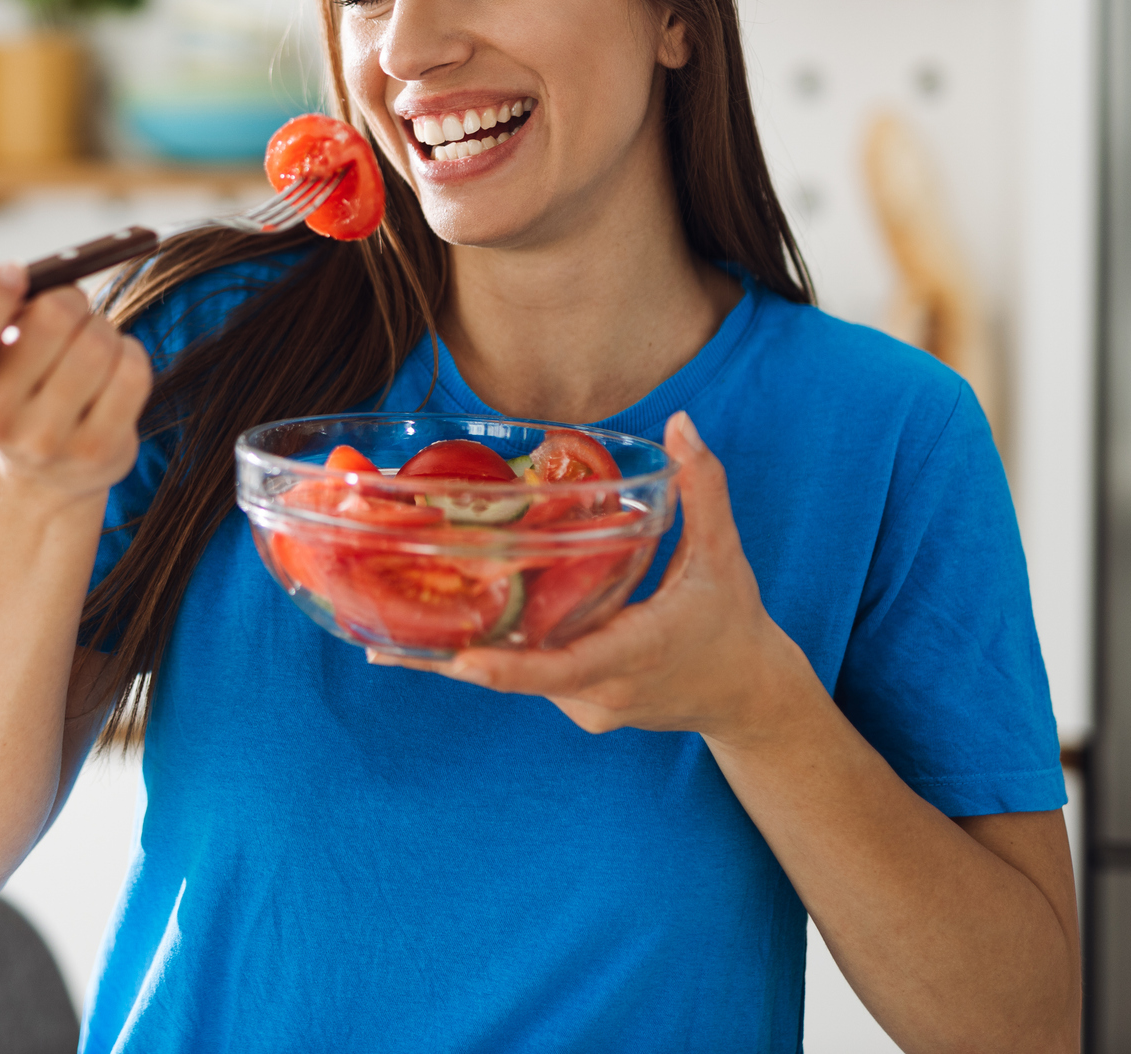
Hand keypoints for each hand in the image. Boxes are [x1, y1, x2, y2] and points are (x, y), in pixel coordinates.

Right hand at [0, 239, 152, 503]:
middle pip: (51, 319)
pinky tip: (112, 361)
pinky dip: (129, 352)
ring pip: (97, 343)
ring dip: (102, 325)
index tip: (16, 270)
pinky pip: (131, 373)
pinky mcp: (96, 451)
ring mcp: (45, 441)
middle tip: (69, 302)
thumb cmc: (10, 375)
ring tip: (89, 337)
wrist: (41, 464)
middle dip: (69, 296)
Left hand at [369, 411, 814, 741]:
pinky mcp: (577, 707)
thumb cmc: (734, 625)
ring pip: (516, 678)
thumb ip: (703, 489)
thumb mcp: (723, 558)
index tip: (460, 660)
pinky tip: (439, 636)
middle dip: (451, 660)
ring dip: (462, 657)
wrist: (748, 698)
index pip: (563, 667)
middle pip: (516, 677)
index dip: (508, 667)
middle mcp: (601, 690)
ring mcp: (586, 706)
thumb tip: (680, 424)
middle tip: (382, 644)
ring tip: (387, 638)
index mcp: (635, 653)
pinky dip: (491, 656)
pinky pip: (527, 679)